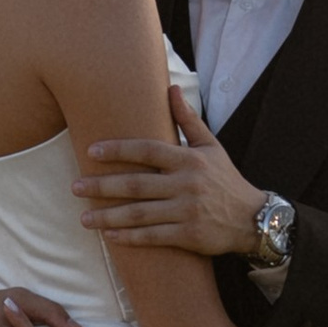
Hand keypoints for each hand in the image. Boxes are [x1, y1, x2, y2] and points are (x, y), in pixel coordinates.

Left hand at [74, 91, 265, 259]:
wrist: (252, 219)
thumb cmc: (226, 180)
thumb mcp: (212, 146)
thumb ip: (188, 120)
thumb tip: (171, 89)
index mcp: (189, 160)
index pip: (147, 150)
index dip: (118, 149)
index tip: (91, 151)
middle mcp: (186, 184)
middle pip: (137, 184)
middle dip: (102, 186)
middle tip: (75, 187)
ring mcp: (187, 211)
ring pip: (140, 214)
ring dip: (109, 217)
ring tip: (84, 218)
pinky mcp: (188, 235)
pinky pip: (153, 236)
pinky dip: (130, 237)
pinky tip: (110, 236)